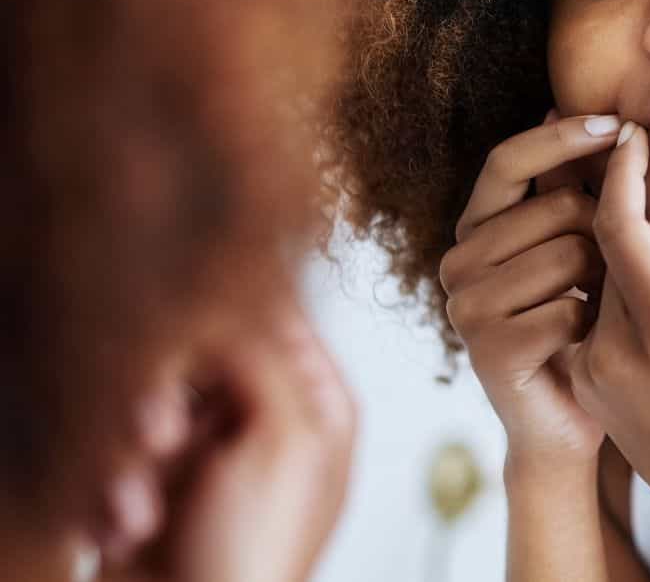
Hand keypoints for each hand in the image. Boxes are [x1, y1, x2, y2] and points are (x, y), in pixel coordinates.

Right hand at [104, 308, 355, 581]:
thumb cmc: (257, 562)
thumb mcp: (284, 440)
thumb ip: (265, 361)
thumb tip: (240, 301)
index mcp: (321, 411)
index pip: (288, 326)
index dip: (243, 318)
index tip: (202, 314)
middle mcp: (268, 428)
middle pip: (212, 360)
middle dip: (175, 391)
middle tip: (164, 429)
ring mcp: (210, 460)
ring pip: (158, 402)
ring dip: (138, 446)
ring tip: (143, 496)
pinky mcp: (156, 491)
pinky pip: (124, 456)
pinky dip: (119, 489)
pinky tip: (130, 524)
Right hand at [440, 109, 619, 464]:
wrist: (568, 421)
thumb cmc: (581, 323)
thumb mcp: (575, 248)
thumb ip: (567, 188)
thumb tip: (560, 106)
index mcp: (474, 230)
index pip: (507, 161)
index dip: (562, 137)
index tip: (618, 124)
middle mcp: (457, 263)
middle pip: (558, 208)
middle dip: (607, 231)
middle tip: (613, 272)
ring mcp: (465, 308)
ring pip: (570, 254)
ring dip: (607, 279)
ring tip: (602, 308)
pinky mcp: (487, 350)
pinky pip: (571, 307)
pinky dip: (598, 323)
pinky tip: (591, 341)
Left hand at [570, 122, 649, 541]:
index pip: (621, 228)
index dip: (622, 176)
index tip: (632, 139)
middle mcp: (615, 350)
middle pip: (610, 254)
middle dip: (635, 220)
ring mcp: (595, 373)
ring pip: (604, 286)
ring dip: (634, 265)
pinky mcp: (590, 388)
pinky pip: (599, 320)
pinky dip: (624, 299)